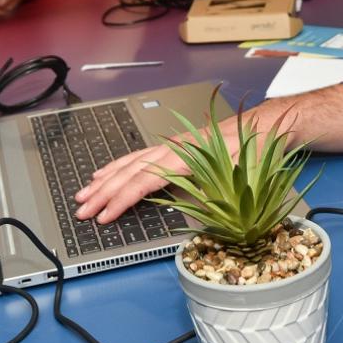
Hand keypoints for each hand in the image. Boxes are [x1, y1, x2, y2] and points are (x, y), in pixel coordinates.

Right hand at [75, 113, 243, 223]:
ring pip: (128, 163)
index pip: (145, 181)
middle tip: (82, 210)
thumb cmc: (251, 149)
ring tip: (83, 193)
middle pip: (129, 171)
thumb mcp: (240, 177)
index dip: (122, 200)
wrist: (260, 125)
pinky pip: (136, 156)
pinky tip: (104, 173)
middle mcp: (172, 148)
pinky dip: (116, 166)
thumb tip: (196, 215)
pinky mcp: (171, 147)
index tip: (104, 216)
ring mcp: (169, 146)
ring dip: (104, 180)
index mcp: (185, 157)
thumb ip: (216, 197)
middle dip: (103, 193)